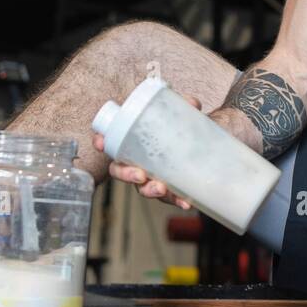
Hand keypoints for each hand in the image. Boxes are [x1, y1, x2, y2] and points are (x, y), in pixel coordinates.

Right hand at [94, 93, 205, 209]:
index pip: (112, 141)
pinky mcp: (170, 188)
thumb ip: (185, 107)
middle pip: (121, 171)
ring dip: (150, 190)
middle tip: (139, 175)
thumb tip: (192, 103)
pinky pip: (168, 198)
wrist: (205, 144)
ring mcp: (152, 176)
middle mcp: (138, 161)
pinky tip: (186, 202)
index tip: (101, 142)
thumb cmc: (182, 128)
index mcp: (134, 142)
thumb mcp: (183, 115)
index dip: (102, 142)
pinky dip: (176, 200)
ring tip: (161, 189)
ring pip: (143, 188)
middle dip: (126, 175)